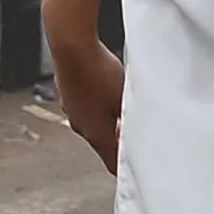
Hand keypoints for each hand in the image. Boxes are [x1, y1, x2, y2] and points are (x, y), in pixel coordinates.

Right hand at [42, 0, 125, 172]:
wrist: (71, 45)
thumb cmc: (98, 71)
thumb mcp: (126, 99)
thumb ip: (135, 119)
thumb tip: (146, 128)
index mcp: (95, 134)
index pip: (113, 164)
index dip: (128, 169)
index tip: (142, 168)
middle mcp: (80, 126)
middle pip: (104, 143)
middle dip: (121, 141)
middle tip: (141, 134)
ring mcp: (71, 109)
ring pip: (95, 124)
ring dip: (110, 122)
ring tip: (125, 108)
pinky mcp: (68, 93)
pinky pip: (87, 107)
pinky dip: (99, 106)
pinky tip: (108, 91)